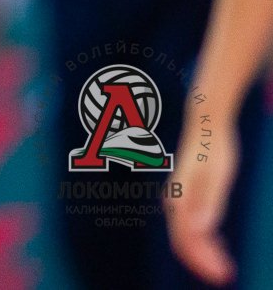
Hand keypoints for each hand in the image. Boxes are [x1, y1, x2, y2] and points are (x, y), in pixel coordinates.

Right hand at [168, 109, 239, 284]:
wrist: (205, 126)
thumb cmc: (213, 149)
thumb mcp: (217, 176)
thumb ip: (208, 203)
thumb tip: (200, 230)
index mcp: (179, 199)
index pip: (185, 240)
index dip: (201, 261)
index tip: (222, 274)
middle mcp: (175, 202)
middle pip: (183, 242)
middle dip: (203, 262)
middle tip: (226, 275)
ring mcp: (178, 200)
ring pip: (186, 236)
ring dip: (204, 254)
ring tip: (225, 266)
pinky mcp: (186, 198)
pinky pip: (191, 226)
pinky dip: (205, 241)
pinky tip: (219, 245)